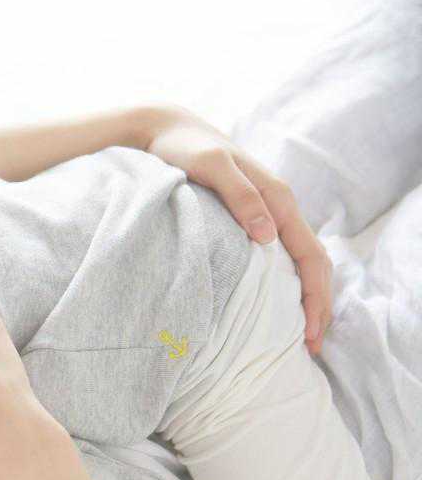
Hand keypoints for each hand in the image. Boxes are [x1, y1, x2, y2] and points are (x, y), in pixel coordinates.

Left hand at [141, 103, 333, 354]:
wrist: (165, 130)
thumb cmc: (184, 149)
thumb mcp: (210, 168)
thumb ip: (240, 197)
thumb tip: (268, 237)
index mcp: (277, 198)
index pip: (311, 257)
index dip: (315, 298)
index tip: (308, 336)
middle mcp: (278, 207)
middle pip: (311, 264)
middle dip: (315, 307)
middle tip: (308, 350)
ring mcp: (264, 212)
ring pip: (297, 261)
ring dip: (302, 298)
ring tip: (296, 336)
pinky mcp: (247, 217)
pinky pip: (277, 256)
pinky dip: (284, 284)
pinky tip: (272, 305)